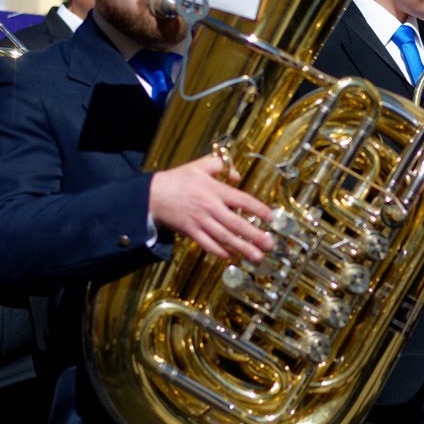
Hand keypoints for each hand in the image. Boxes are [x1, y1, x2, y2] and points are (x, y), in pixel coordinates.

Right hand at [149, 153, 273, 263]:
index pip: (241, 199)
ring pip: (224, 237)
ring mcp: (200, 221)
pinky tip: (231, 257)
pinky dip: (220, 252)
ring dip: (242, 248)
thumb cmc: (177, 180)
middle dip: (254, 235)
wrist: (152, 195)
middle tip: (270, 244)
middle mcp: (210, 207)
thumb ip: (220, 166)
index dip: (258, 209)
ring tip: (257, 257)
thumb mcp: (199, 166)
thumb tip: (236, 176)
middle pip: (236, 223)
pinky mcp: (191, 232)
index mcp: (214, 190)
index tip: (271, 217)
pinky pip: (208, 245)